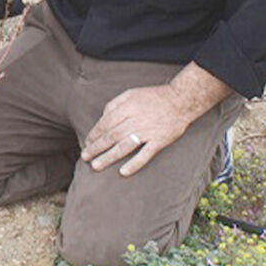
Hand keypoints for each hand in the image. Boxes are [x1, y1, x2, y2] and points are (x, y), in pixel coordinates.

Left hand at [79, 84, 195, 176]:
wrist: (181, 100)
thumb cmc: (154, 96)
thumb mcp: (131, 93)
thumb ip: (114, 104)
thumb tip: (103, 117)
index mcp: (126, 108)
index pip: (105, 124)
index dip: (94, 134)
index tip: (87, 143)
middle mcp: (135, 120)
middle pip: (110, 137)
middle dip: (95, 148)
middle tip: (85, 157)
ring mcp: (147, 132)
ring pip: (123, 147)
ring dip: (108, 157)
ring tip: (96, 165)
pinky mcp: (159, 141)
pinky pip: (145, 155)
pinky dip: (134, 164)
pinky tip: (123, 172)